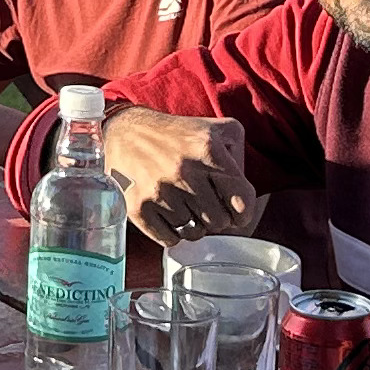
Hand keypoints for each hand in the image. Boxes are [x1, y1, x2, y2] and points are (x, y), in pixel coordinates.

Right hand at [104, 108, 257, 243]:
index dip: (242, 212)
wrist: (125, 131)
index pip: (243, 202)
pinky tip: (168, 213)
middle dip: (216, 216)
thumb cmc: (177, 134)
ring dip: (193, 224)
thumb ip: (239, 158)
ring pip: (195, 233)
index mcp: (208, 150)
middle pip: (219, 222)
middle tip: (204, 203)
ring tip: (184, 205)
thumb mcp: (218, 130)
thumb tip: (244, 198)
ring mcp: (160, 191)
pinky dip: (172, 233)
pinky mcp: (138, 207)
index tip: (236, 212)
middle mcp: (185, 171)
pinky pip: (170, 240)